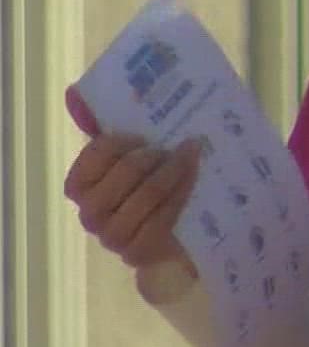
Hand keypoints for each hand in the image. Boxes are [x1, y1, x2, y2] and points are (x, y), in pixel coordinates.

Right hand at [63, 85, 202, 274]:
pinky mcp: (139, 252)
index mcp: (82, 188)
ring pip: (144, 198)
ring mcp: (114, 237)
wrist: (172, 235)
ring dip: (171, 172)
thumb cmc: (149, 185)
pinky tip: (193, 175)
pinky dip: (181, 192)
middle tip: (169, 146)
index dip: (118, 144)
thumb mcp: (133, 155)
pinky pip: (162, 218)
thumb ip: (115, 131)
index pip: (91, 161)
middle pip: (120, 178)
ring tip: (187, 155)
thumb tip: (78, 94)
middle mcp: (91, 215)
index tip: (142, 135)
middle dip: (149, 158)